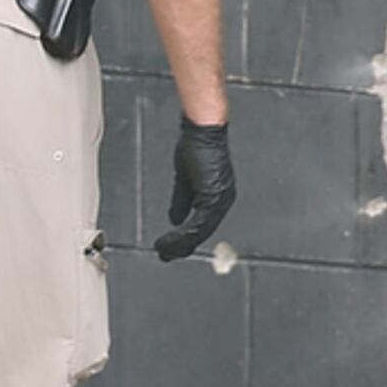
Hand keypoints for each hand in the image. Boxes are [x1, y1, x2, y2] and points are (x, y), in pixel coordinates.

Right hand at [157, 119, 235, 261]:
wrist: (202, 130)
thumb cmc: (197, 145)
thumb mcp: (185, 179)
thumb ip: (182, 201)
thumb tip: (175, 219)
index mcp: (218, 197)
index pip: (203, 226)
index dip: (187, 240)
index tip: (172, 248)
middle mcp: (222, 200)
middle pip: (202, 234)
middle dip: (182, 248)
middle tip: (166, 255)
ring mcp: (219, 200)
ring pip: (199, 233)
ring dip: (178, 245)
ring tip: (163, 250)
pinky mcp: (212, 198)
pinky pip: (196, 226)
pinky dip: (179, 236)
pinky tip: (168, 240)